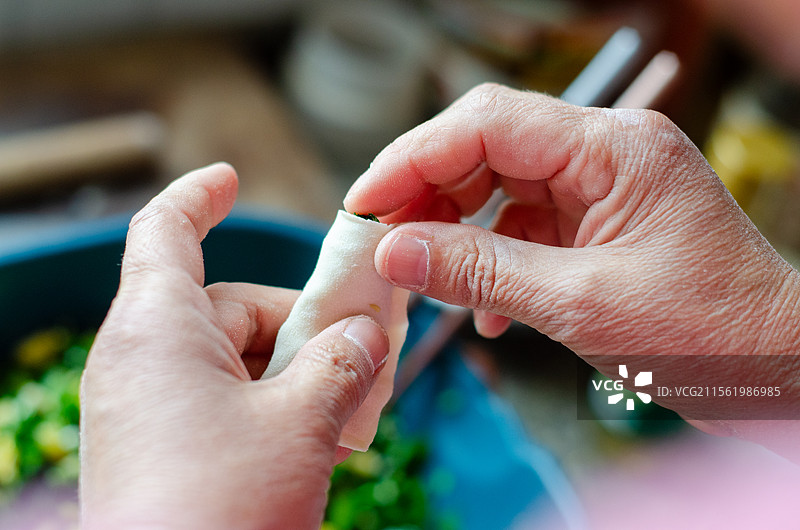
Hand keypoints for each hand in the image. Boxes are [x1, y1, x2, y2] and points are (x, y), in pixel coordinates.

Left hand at [80, 163, 389, 528]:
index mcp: (157, 330)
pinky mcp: (158, 449)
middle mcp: (141, 361)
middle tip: (364, 353)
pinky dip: (271, 406)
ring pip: (234, 359)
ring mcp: (146, 408)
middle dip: (303, 324)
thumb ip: (342, 362)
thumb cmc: (219, 513)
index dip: (199, 196)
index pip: (166, 231)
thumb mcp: (301, 423)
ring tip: (349, 409)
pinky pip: (220, 401)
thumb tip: (367, 333)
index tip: (229, 179)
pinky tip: (317, 438)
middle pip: (231, 306)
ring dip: (297, 373)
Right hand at [344, 84, 799, 458]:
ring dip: (455, 232)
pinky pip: (523, 227)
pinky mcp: (597, 222)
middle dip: (427, 193)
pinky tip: (486, 309)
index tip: (364, 203)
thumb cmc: (710, 333)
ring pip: (498, 188)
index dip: (414, 158)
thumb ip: (481, 272)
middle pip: (487, 148)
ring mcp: (601, 187)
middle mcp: (606, 152)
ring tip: (422, 276)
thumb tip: (395, 251)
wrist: (777, 371)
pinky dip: (492, 263)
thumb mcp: (582, 304)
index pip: (488, 123)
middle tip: (382, 241)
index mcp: (613, 147)